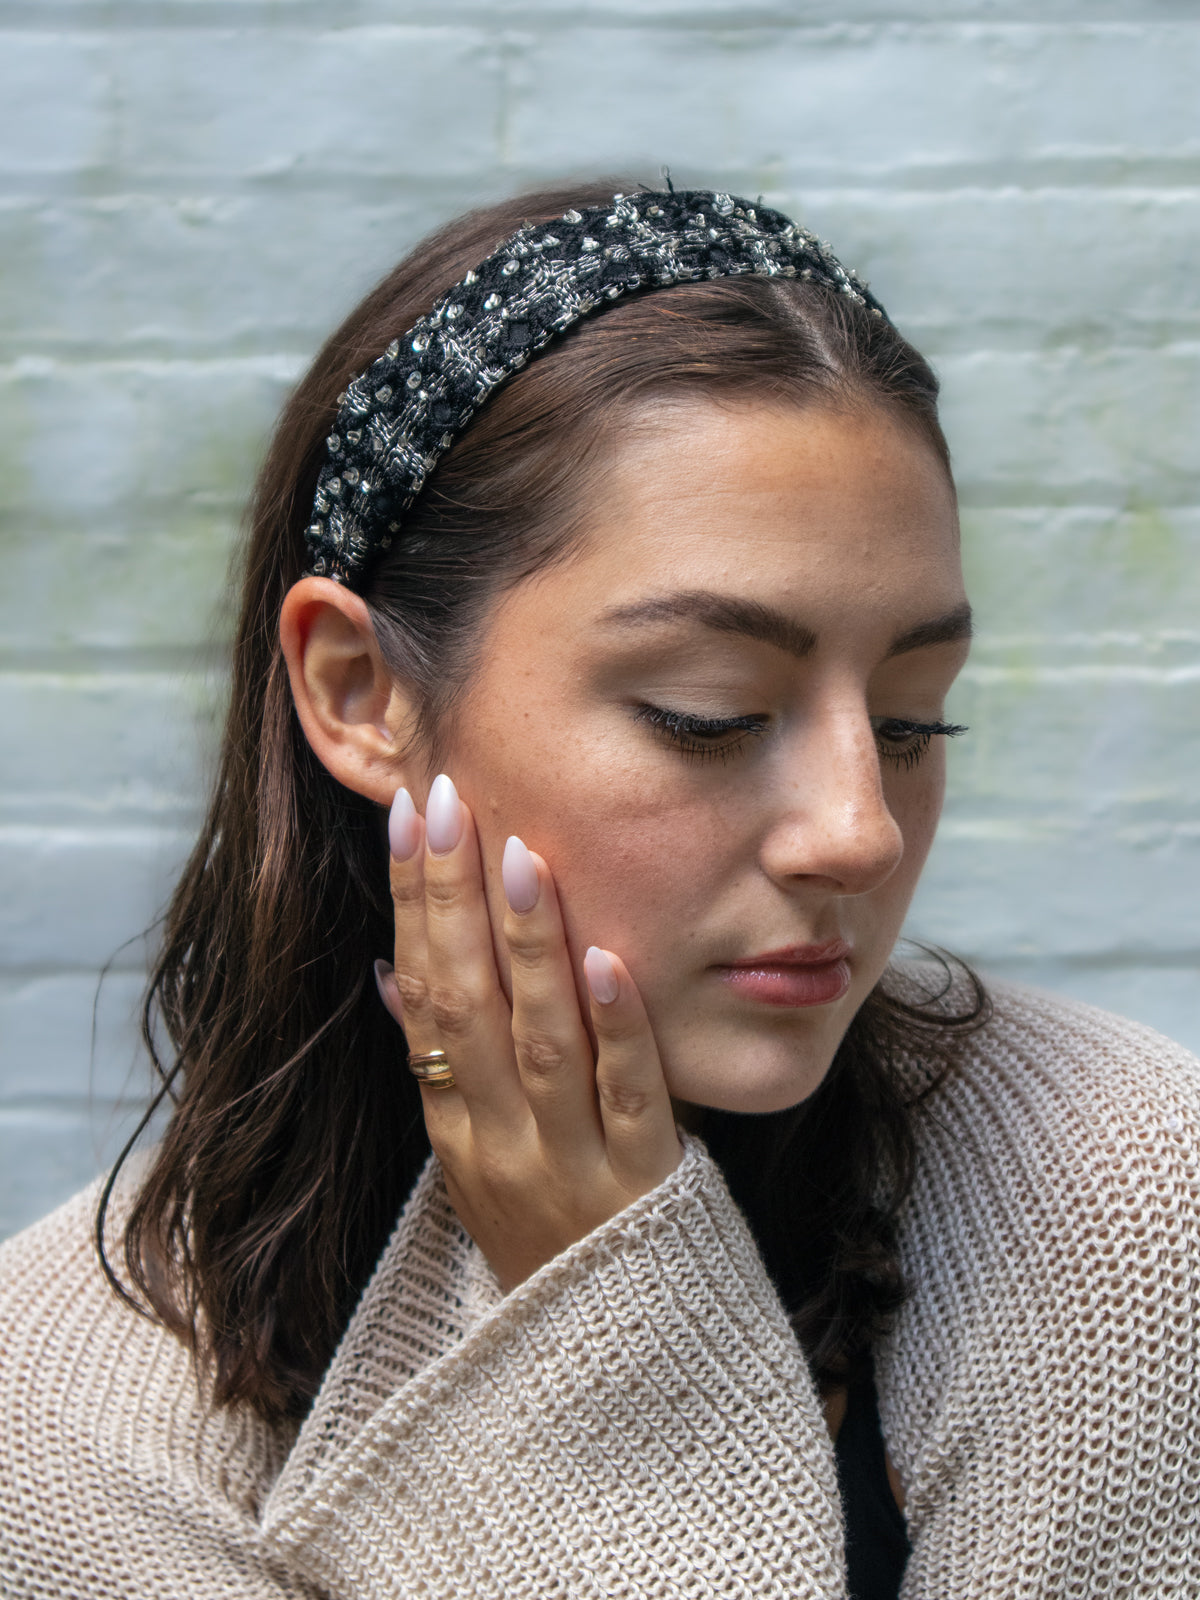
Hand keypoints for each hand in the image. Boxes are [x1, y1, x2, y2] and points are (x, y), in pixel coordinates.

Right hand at [375, 774, 683, 1293]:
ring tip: (519, 853)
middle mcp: (498, 1142)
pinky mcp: (642, 1186)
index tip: (409, 817)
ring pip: (539, 1041)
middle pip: (465, 1005)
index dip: (411, 904)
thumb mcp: (471, 1162)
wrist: (605, 1364)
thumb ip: (438, 1067)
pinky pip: (628, 1098)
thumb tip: (391, 973)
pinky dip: (616, 1027)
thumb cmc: (541, 1243)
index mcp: (454, 1128)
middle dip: (451, 898)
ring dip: (527, 945)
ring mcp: (568, 1164)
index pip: (421, 996)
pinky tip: (605, 958)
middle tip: (447, 800)